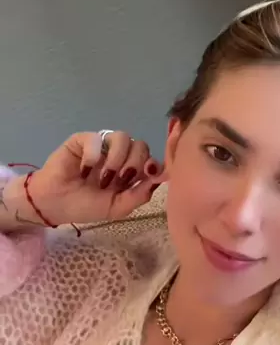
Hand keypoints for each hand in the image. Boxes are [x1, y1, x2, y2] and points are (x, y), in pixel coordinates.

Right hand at [24, 131, 166, 226]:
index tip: (149, 173)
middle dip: (134, 163)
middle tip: (120, 181)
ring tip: (104, 178)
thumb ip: (140, 194)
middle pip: (140, 145)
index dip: (153, 164)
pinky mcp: (82, 140)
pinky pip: (96, 138)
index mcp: (130, 170)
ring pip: (122, 137)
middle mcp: (119, 155)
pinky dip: (93, 155)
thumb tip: (158, 178)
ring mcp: (102, 145)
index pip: (150, 158)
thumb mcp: (118, 207)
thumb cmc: (86, 206)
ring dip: (117, 159)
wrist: (55, 205)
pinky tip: (84, 171)